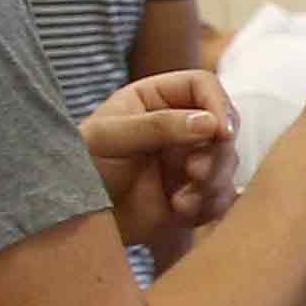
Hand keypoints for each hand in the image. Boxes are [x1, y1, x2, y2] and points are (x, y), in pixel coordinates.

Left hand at [85, 72, 237, 257]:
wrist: (76, 219)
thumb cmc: (83, 168)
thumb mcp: (110, 139)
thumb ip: (157, 126)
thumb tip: (210, 123)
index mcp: (157, 99)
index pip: (204, 85)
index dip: (218, 104)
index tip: (220, 132)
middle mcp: (180, 125)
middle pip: (225, 126)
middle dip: (217, 154)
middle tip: (196, 173)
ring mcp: (190, 160)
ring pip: (228, 163)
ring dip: (213, 183)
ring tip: (182, 202)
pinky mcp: (196, 193)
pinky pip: (223, 196)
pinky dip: (211, 206)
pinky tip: (182, 212)